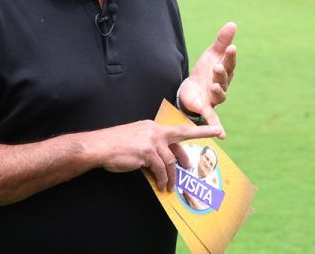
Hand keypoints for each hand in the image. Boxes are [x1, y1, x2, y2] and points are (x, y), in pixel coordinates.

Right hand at [95, 120, 221, 191]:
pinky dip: (163, 179)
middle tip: (205, 151)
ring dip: (172, 177)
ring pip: (170, 161)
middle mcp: (154, 131)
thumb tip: (165, 163)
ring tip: (170, 187)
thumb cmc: (115, 146)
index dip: (198, 130)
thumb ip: (152, 147)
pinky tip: (161, 186)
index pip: (178, 129)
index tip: (215, 130)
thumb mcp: (137, 141)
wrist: (99, 147)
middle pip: (182, 136)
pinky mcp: (146, 152)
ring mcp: (151, 140)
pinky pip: (160, 169)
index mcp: (153, 127)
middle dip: (197, 143)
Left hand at [177, 22, 236, 138]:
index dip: (230, 56)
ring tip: (214, 85)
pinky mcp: (205, 108)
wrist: (190, 88)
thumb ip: (221, 41)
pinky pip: (212, 118)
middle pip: (224, 78)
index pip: (229, 63)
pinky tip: (222, 135)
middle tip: (218, 65)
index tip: (231, 47)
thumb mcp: (211, 54)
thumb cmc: (205, 71)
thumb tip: (232, 24)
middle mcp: (222, 85)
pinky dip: (217, 126)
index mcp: (224, 71)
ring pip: (219, 94)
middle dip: (222, 72)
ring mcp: (214, 97)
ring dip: (218, 90)